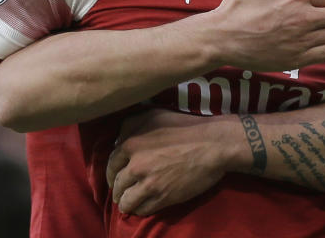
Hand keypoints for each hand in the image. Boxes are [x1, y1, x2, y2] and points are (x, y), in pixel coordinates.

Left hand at [107, 109, 237, 215]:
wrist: (213, 144)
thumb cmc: (187, 126)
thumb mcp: (155, 114)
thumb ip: (132, 124)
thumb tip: (118, 139)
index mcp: (131, 143)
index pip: (111, 163)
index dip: (113, 172)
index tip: (117, 176)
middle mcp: (136, 164)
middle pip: (116, 184)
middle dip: (118, 189)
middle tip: (123, 192)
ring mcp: (149, 183)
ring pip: (126, 201)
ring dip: (126, 203)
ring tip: (130, 203)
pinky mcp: (162, 197)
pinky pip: (142, 210)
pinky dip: (141, 209)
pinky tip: (144, 205)